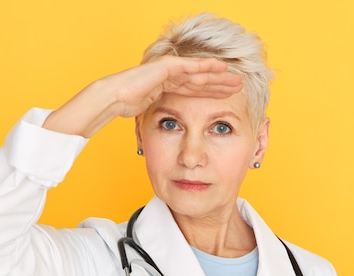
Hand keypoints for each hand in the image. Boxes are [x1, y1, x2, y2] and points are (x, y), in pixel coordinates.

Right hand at [111, 55, 242, 116]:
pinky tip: (221, 67)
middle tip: (238, 87)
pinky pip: (190, 66)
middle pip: (201, 80)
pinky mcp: (167, 65)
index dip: (212, 93)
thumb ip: (164, 117)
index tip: (228, 98)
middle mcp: (170, 76)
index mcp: (167, 87)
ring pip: (199, 73)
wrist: (114, 97)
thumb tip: (175, 132)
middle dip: (220, 83)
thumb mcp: (152, 114)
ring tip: (235, 79)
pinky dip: (206, 66)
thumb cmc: (126, 107)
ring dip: (218, 76)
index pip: (195, 90)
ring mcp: (168, 69)